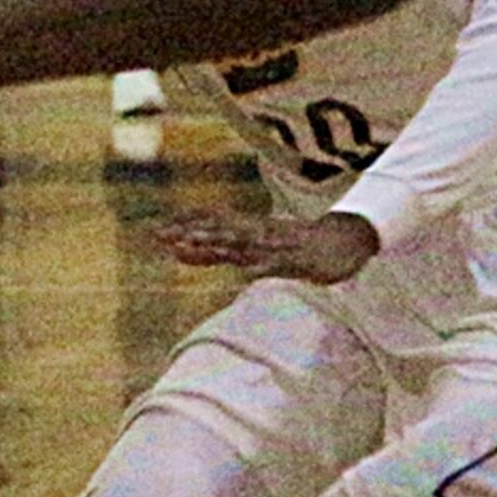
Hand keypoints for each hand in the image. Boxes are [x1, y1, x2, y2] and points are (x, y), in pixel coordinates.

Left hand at [155, 208, 380, 284]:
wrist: (342, 243)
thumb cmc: (289, 248)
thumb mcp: (244, 250)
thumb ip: (212, 252)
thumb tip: (177, 250)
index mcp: (243, 231)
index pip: (207, 226)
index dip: (182, 227)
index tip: (154, 232)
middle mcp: (257, 234)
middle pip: (218, 232)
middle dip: (191, 233)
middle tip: (163, 235)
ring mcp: (275, 245)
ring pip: (244, 243)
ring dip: (220, 242)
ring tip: (197, 243)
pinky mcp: (296, 260)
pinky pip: (277, 263)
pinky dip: (262, 265)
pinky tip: (249, 269)